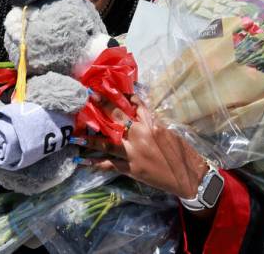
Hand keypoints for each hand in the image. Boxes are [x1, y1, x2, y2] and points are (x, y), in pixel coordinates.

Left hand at [75, 97, 208, 203]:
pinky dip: (95, 163)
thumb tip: (134, 107)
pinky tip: (82, 161)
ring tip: (75, 137)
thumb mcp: (166, 130)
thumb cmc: (179, 151)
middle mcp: (140, 136)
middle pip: (117, 118)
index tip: (107, 87)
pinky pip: (109, 165)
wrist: (188, 176)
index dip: (120, 95)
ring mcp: (134, 153)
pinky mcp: (131, 169)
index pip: (134, 104)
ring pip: (108, 144)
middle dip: (102, 106)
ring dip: (90, 140)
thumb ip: (149, 119)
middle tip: (88, 97)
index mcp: (151, 124)